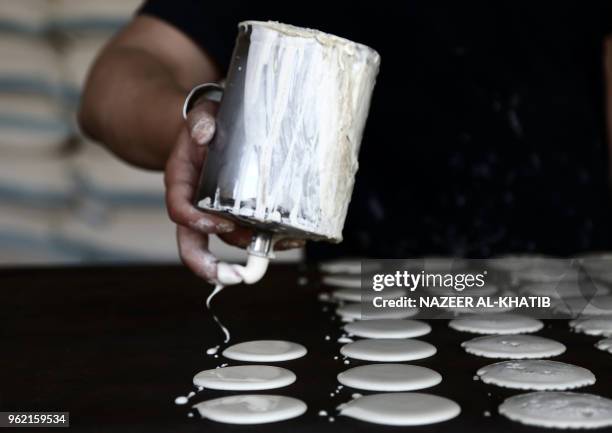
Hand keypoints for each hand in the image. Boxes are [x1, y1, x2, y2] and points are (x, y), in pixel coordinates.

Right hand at [164, 98, 304, 281]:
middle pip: (194, 245)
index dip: (198, 222)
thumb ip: (200, 121)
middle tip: (235, 278)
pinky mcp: (235, 217)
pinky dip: (266, 243)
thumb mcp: (202, 116)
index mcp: (181, 184)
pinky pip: (245, 235)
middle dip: (212, 267)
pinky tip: (287, 242)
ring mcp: (214, 216)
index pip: (180, 210)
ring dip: (248, 254)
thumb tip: (204, 132)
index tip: (222, 224)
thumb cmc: (207, 126)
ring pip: (227, 242)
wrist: (212, 132)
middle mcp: (195, 207)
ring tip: (277, 252)